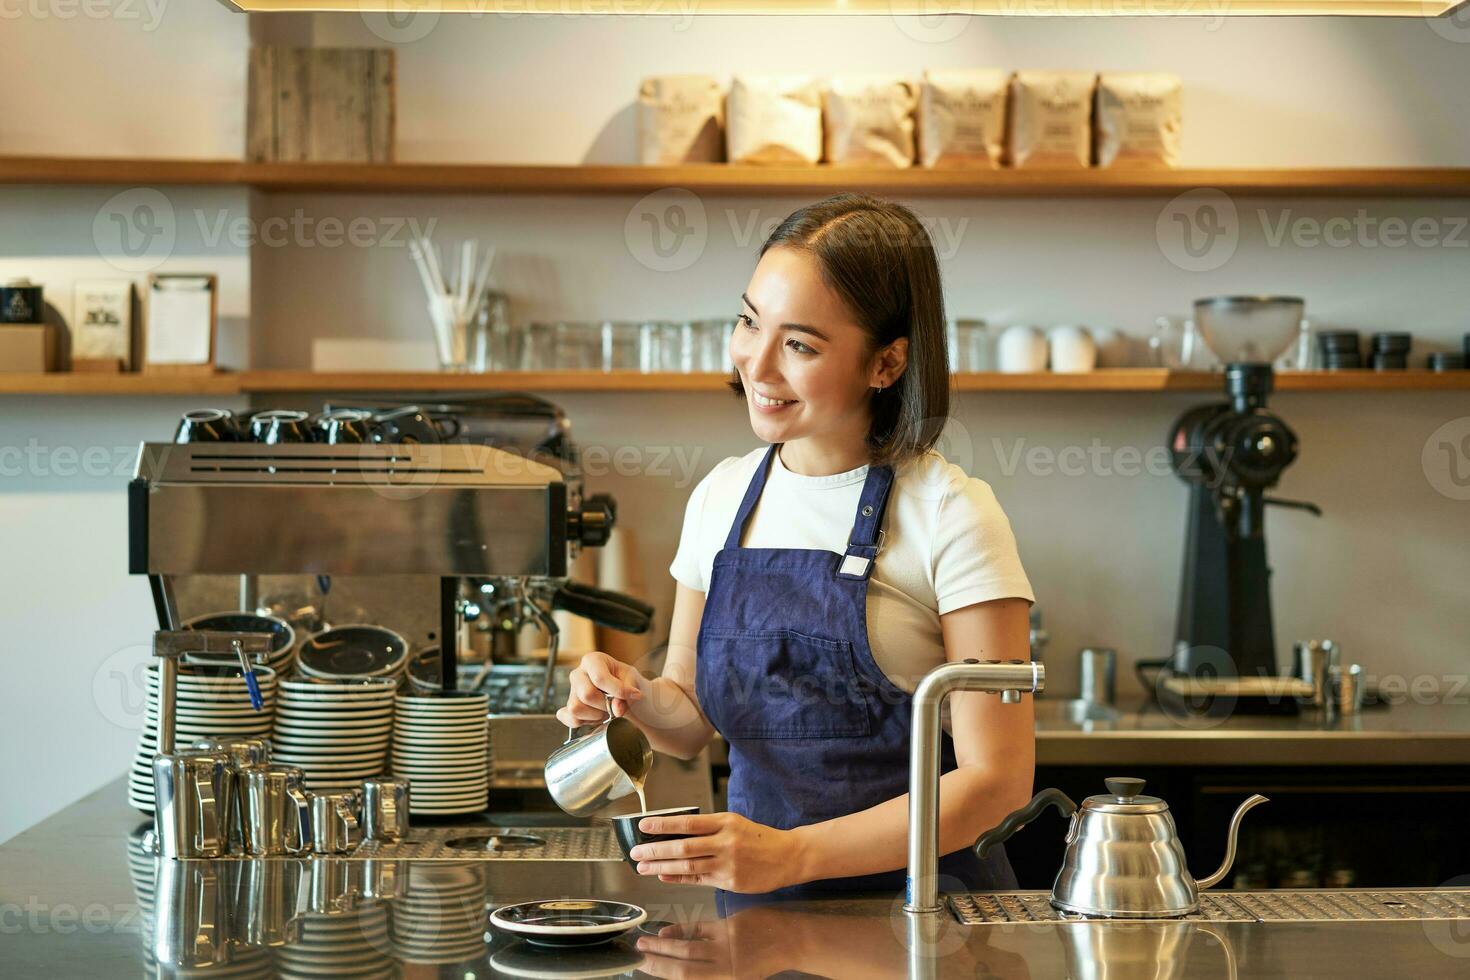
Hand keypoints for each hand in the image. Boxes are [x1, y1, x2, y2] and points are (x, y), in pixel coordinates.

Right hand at [555, 650, 645, 728]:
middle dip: (606, 705)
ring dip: (596, 715)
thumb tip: (616, 709)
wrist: (627, 695)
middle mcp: (578, 674)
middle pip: (587, 695)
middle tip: (616, 705)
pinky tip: (596, 718)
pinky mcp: (568, 709)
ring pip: (576, 708)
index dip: (618, 691)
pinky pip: (570, 719)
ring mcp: (571, 692)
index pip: (599, 678)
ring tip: (607, 711)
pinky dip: (584, 723)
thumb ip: (626, 692)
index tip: (634, 695)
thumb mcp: (633, 681)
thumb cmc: (628, 682)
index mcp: (592, 660)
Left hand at [628, 811, 804, 893]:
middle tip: (635, 853)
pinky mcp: (730, 880)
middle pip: (683, 846)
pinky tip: (664, 875)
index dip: (663, 824)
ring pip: (687, 864)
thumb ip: (708, 829)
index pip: (687, 823)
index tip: (643, 825)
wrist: (788, 856)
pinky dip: (678, 878)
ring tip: (643, 867)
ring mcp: (728, 862)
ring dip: (662, 866)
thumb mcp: (735, 823)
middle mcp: (725, 841)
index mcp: (725, 822)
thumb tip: (675, 834)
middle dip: (655, 850)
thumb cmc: (759, 839)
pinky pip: (698, 880)